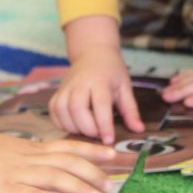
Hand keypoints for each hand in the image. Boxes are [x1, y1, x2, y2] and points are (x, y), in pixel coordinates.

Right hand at [0, 113, 115, 192]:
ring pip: (55, 177)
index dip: (92, 150)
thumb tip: (51, 164)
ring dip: (79, 187)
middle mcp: (31, 158)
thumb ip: (33, 156)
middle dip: (93, 173)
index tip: (113, 155)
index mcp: (34, 149)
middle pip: (68, 162)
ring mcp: (19, 174)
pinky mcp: (4, 190)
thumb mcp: (14, 150)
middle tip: (112, 184)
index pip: (69, 147)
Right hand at [50, 16, 143, 143]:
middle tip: (98, 136)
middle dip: (87, 128)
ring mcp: (66, 86)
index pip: (100, 103)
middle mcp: (80, 82)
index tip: (109, 140)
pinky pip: (53, 111)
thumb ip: (131, 110)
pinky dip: (61, 123)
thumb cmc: (112, 71)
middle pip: (77, 108)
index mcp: (100, 80)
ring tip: (87, 132)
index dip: (104, 124)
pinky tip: (73, 127)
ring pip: (62, 111)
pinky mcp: (57, 92)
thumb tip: (139, 130)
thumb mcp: (125, 86)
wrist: (93, 52)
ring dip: (73, 127)